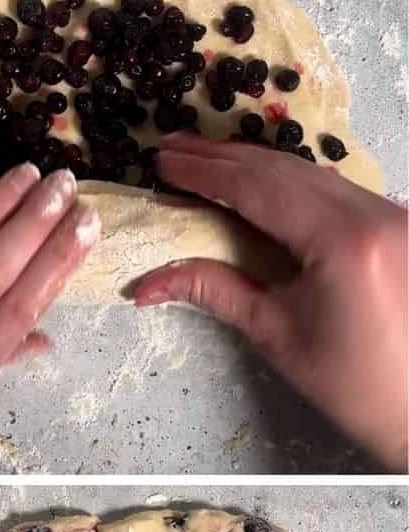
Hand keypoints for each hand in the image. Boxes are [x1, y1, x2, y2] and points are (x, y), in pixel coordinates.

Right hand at [136, 133, 408, 470]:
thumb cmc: (351, 383)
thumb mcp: (274, 334)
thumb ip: (214, 291)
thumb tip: (147, 284)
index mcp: (342, 240)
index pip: (259, 188)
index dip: (207, 171)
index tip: (164, 161)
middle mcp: (374, 212)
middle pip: (285, 169)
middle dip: (224, 157)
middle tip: (173, 148)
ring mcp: (394, 212)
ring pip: (312, 173)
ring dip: (254, 165)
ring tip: (204, 160)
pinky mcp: (398, 222)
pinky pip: (334, 188)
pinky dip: (287, 182)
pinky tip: (256, 182)